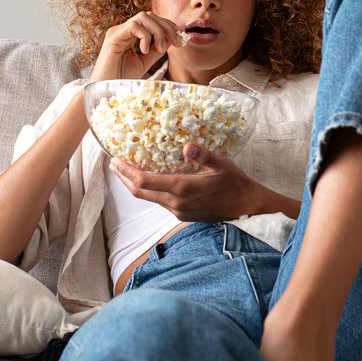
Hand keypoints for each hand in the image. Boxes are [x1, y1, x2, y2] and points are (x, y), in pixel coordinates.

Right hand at [89, 11, 183, 81]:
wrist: (105, 90)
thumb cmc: (121, 78)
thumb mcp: (144, 62)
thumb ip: (155, 50)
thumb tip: (169, 40)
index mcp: (129, 34)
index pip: (151, 20)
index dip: (168, 26)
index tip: (180, 39)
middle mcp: (123, 30)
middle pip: (149, 15)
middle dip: (167, 27)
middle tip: (177, 43)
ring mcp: (117, 31)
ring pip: (143, 17)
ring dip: (158, 31)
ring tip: (161, 48)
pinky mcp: (113, 37)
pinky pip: (134, 26)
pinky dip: (145, 37)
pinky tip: (144, 51)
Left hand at [108, 142, 264, 221]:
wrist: (247, 208)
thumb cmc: (236, 183)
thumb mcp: (222, 165)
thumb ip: (203, 155)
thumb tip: (187, 145)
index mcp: (183, 188)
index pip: (144, 182)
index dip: (127, 172)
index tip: (115, 160)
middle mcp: (176, 203)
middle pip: (140, 193)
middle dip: (124, 178)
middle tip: (114, 164)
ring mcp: (178, 211)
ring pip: (148, 199)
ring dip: (134, 185)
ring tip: (126, 171)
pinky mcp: (183, 215)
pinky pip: (159, 202)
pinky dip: (148, 191)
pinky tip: (149, 181)